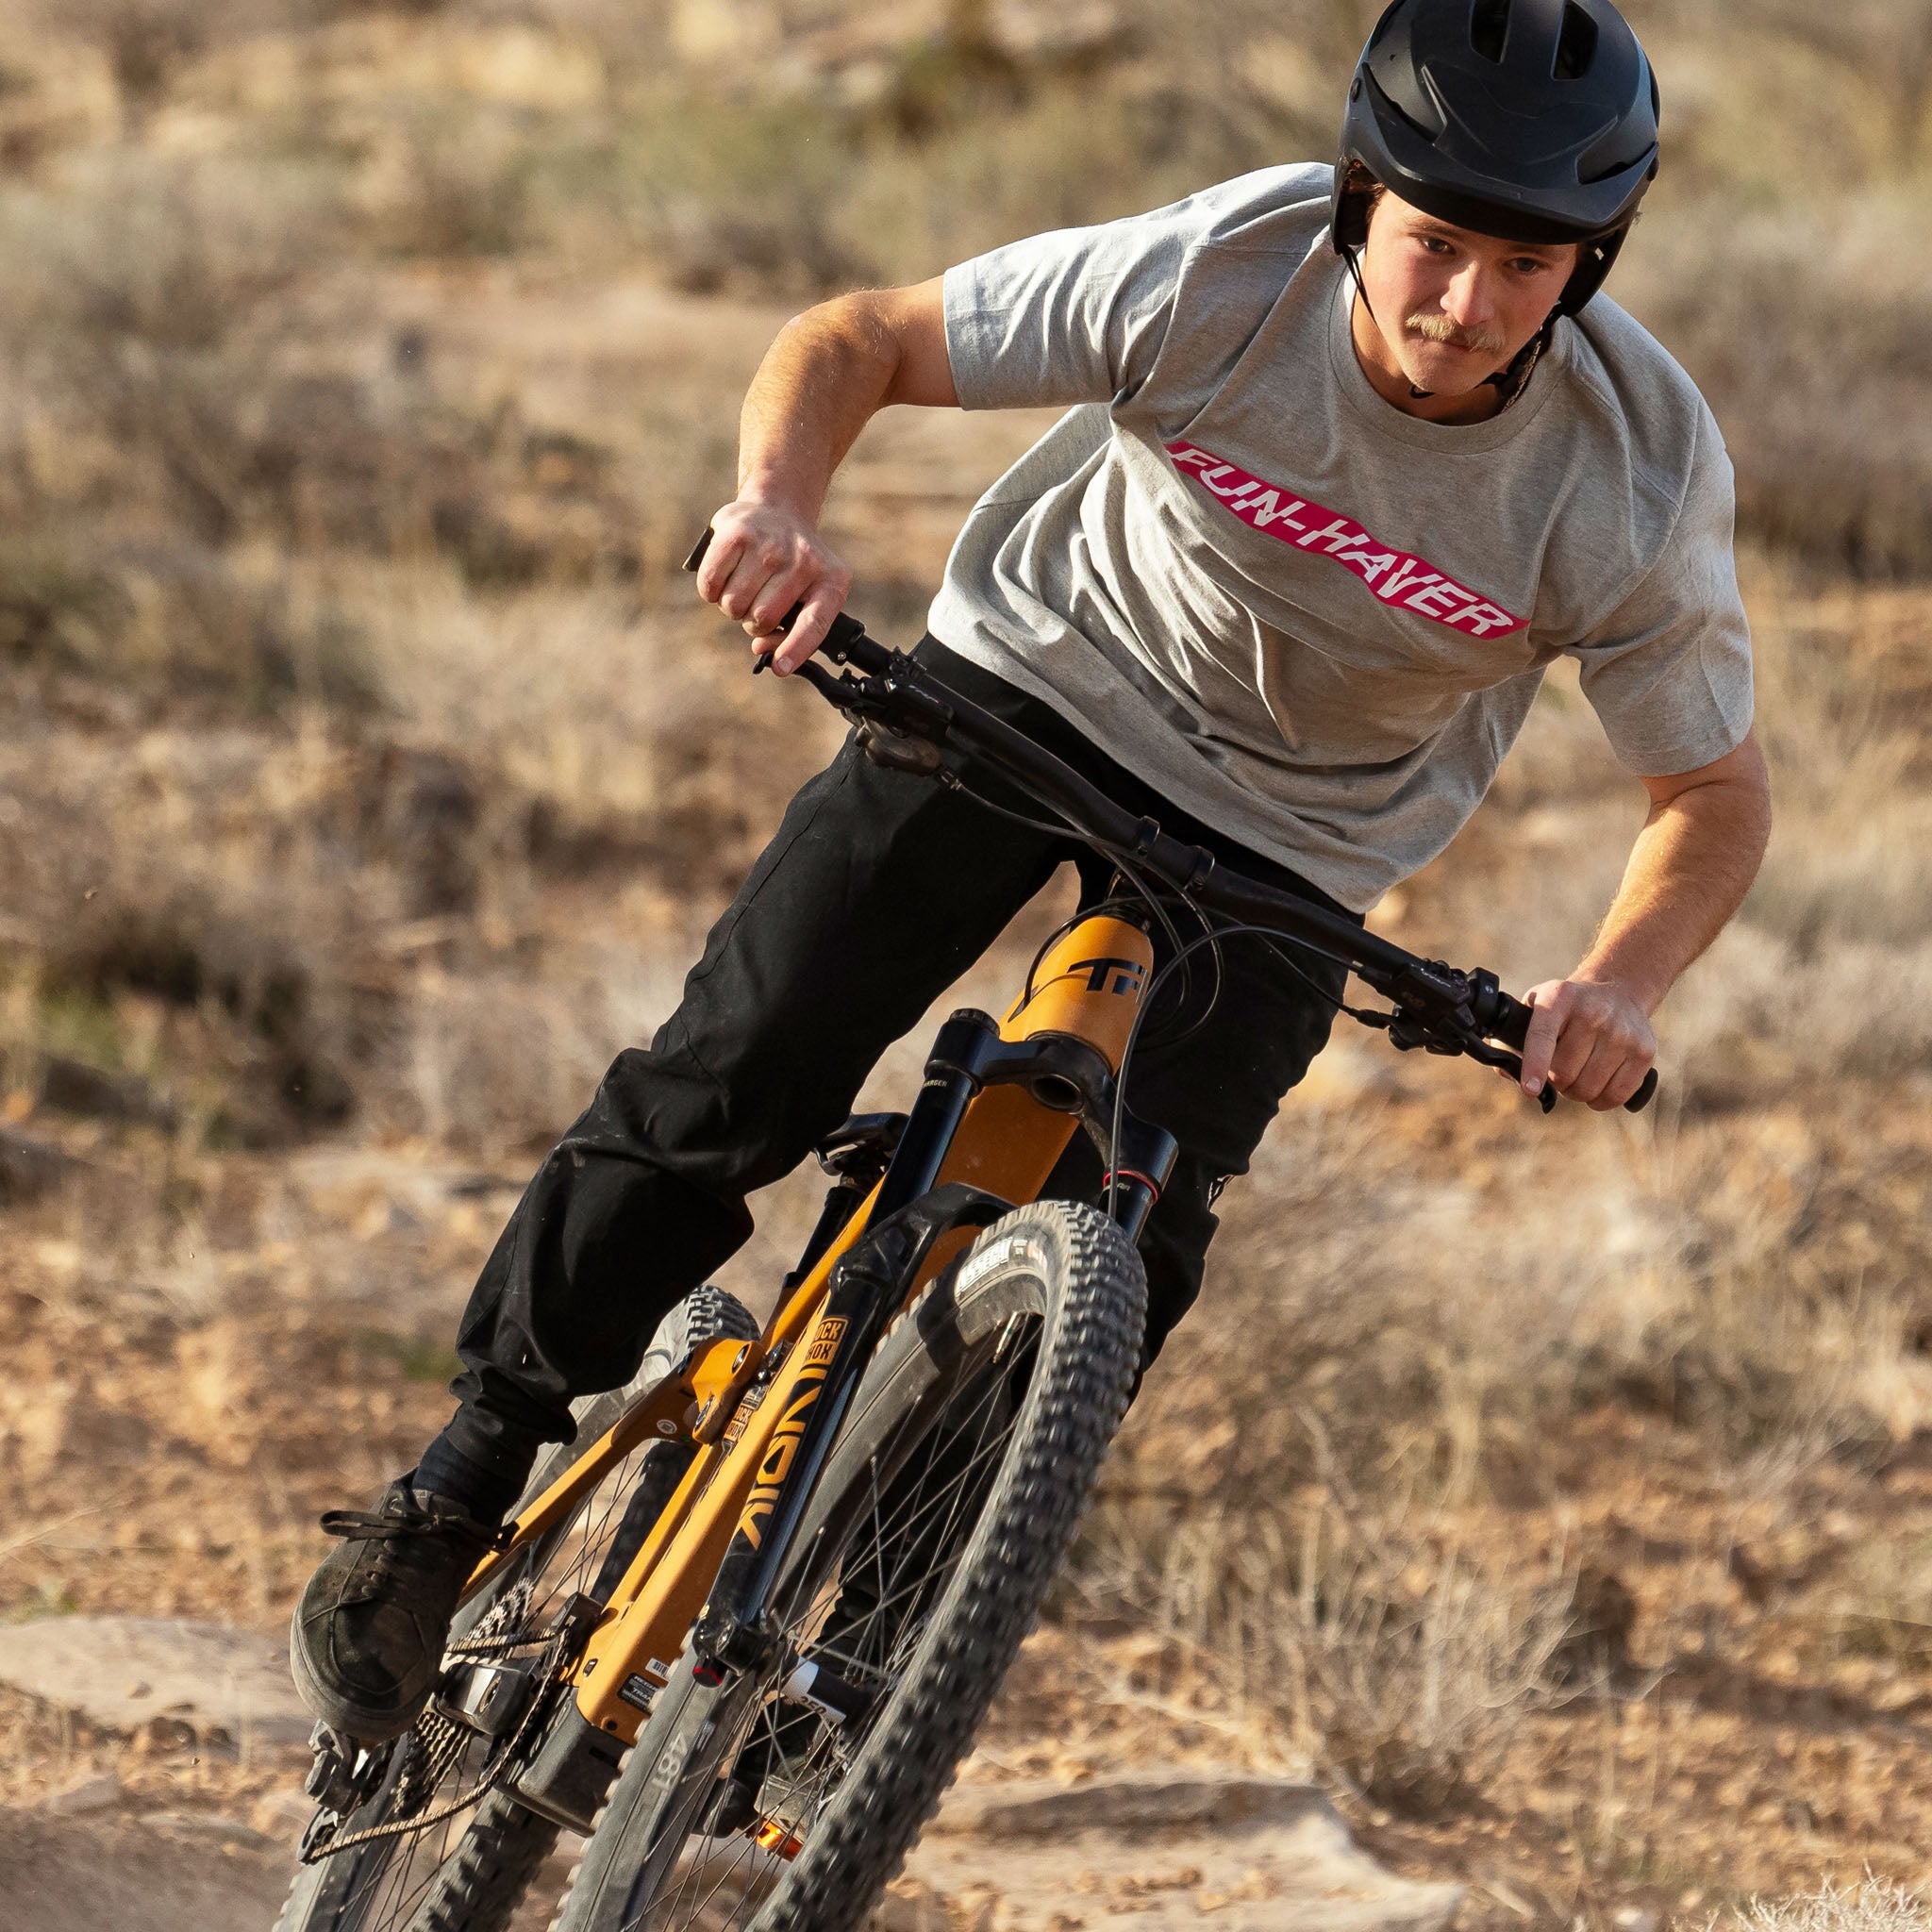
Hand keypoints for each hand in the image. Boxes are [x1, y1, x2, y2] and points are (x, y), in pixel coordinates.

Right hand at [693, 499, 852, 674]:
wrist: (777, 509)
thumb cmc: (791, 565)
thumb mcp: (806, 594)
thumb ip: (790, 629)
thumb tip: (760, 648)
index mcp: (831, 580)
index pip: (814, 623)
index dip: (795, 648)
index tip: (780, 668)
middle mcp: (804, 560)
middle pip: (762, 619)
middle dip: (752, 621)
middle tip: (755, 603)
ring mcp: (770, 544)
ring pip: (734, 604)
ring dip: (731, 606)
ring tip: (742, 587)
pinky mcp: (736, 532)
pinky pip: (710, 584)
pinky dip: (710, 590)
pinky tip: (723, 577)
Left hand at [1515, 976, 1655, 1110]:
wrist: (1617, 991)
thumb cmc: (1565, 1010)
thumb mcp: (1535, 1007)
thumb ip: (1512, 1038)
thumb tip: (1508, 1072)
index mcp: (1558, 998)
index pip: (1542, 1036)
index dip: (1535, 1066)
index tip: (1530, 1090)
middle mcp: (1592, 1012)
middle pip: (1564, 1074)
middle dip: (1556, 1082)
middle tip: (1558, 1072)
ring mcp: (1622, 1032)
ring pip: (1588, 1089)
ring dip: (1577, 1092)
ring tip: (1579, 1074)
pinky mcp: (1644, 1051)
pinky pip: (1616, 1096)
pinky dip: (1601, 1101)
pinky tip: (1598, 1085)